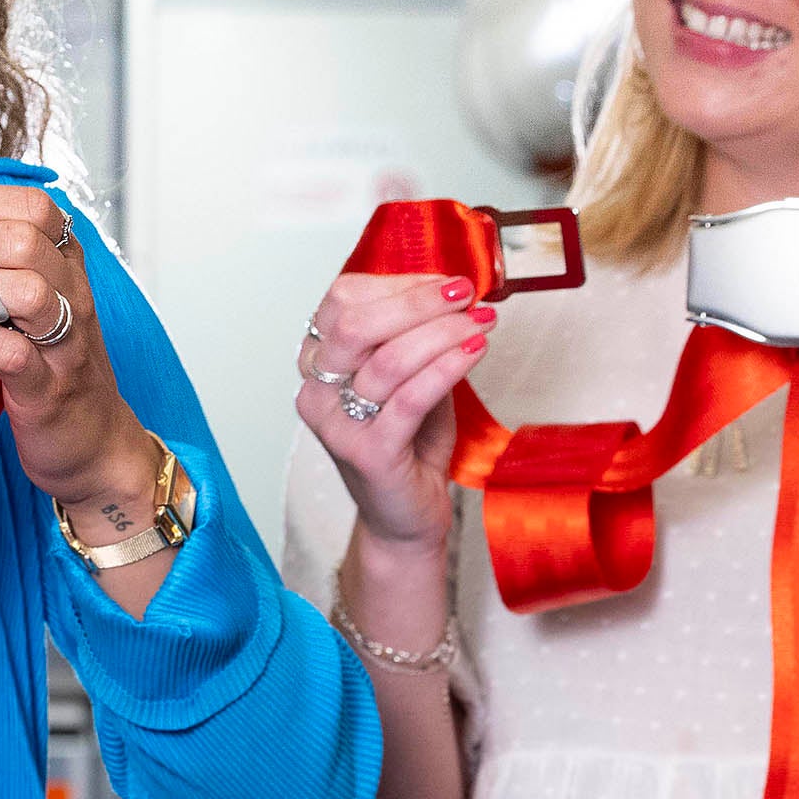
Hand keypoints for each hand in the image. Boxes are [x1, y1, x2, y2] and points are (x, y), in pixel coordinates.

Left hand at [0, 186, 161, 530]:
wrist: (98, 446)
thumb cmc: (59, 374)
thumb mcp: (44, 313)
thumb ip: (8, 275)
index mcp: (69, 274)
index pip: (40, 210)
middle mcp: (74, 300)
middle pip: (29, 243)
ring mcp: (63, 345)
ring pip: (29, 291)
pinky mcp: (46, 389)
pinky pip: (11, 352)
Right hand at [295, 270, 492, 555]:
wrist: (406, 516)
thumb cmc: (409, 441)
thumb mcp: (408, 375)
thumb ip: (415, 336)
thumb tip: (454, 289)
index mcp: (317, 362)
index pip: (343, 299)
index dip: (399, 283)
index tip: (447, 281)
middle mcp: (315, 391)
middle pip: (355, 324)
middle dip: (418, 301)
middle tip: (466, 294)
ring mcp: (336, 425)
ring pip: (387, 359)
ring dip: (443, 332)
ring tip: (482, 323)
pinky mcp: (368, 454)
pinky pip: (409, 399)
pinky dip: (447, 368)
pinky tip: (476, 351)